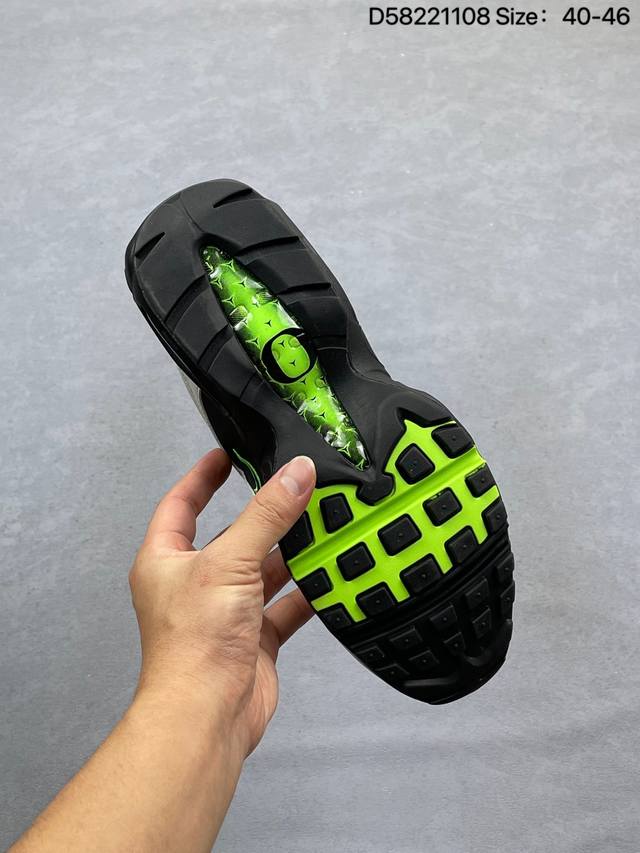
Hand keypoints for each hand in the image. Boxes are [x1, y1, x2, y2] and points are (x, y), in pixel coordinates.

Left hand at [129, 449, 316, 755]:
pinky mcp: (253, 638)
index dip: (202, 477)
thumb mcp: (230, 562)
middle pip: (232, 537)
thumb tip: (294, 474)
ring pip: (262, 571)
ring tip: (319, 525)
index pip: (181, 505)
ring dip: (290, 554)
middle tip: (292, 488)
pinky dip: (306, 593)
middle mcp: (194, 584)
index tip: (226, 455)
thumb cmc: (193, 646)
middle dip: (263, 517)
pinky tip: (328, 577)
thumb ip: (267, 516)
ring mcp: (225, 612)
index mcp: (167, 561)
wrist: (207, 715)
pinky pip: (284, 606)